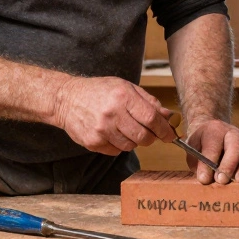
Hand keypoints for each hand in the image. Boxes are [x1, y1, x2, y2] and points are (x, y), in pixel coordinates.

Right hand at [51, 76, 176, 155]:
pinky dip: (119, 145)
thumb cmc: (99, 91)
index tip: (171, 134)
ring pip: (131, 146)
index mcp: (123, 96)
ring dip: (134, 140)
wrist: (67, 99)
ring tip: (125, 128)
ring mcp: (101, 130)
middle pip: (144, 136)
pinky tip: (112, 132)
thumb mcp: (126, 87)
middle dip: (152, 137)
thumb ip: (150, 102)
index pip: (152, 118)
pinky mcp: (93, 142)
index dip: (165, 129)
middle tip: (149, 133)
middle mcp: (112, 114)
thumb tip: (170, 117)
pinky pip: (116, 151)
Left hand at [185, 118, 238, 184]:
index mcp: (214, 130)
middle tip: (222, 180)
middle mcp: (233, 132)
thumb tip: (206, 180)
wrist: (212, 134)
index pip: (213, 144)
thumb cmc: (201, 148)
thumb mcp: (193, 153)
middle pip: (236, 145)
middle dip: (230, 164)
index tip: (204, 179)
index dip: (209, 162)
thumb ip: (197, 165)